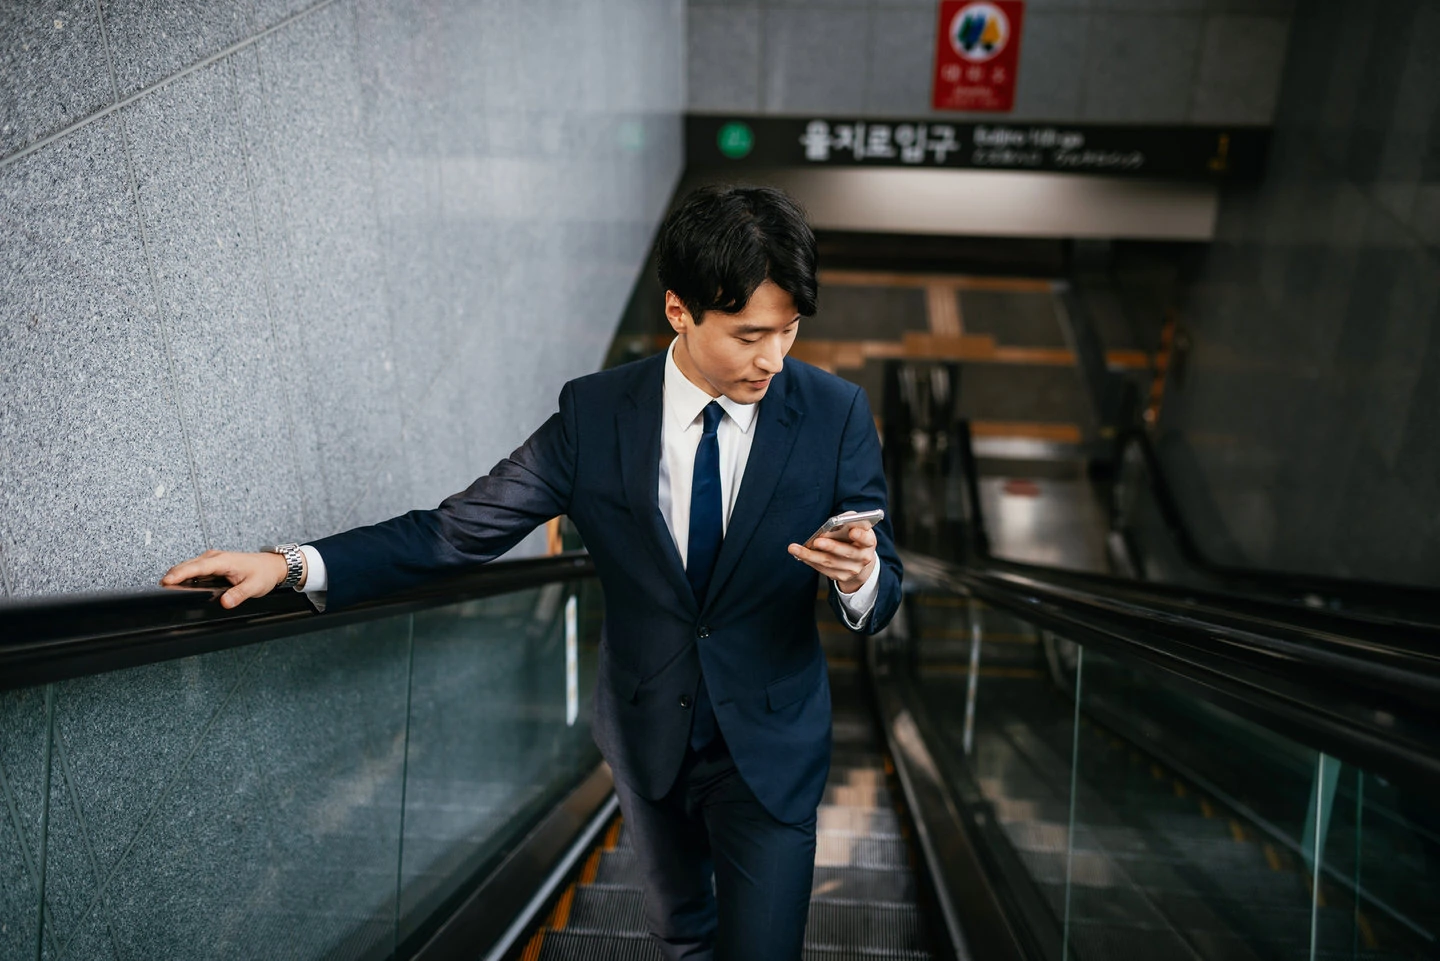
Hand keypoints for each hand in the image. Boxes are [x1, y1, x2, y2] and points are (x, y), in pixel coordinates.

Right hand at [160, 550, 295, 609]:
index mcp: (223, 561)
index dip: (180, 574)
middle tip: (159, 589)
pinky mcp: (211, 565)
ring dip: (176, 575)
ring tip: (164, 588)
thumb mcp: (254, 586)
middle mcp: (214, 558)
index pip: (197, 567)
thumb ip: (239, 594)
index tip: (167, 581)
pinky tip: (177, 585)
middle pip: (187, 566)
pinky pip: (194, 569)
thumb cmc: (263, 573)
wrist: (271, 566)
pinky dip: (184, 575)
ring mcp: (212, 560)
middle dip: (172, 575)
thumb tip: (224, 602)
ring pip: (188, 566)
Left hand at [788, 516, 876, 592]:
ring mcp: (853, 569)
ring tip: (795, 548)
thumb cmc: (854, 536)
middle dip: (831, 547)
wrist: (859, 559)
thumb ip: (848, 520)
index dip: (860, 536)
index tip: (852, 531)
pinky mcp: (841, 576)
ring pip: (830, 562)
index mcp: (869, 542)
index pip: (867, 539)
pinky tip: (799, 554)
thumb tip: (833, 523)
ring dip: (810, 555)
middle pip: (846, 553)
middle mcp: (863, 558)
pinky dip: (810, 561)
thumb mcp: (856, 526)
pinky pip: (823, 569)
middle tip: (816, 541)